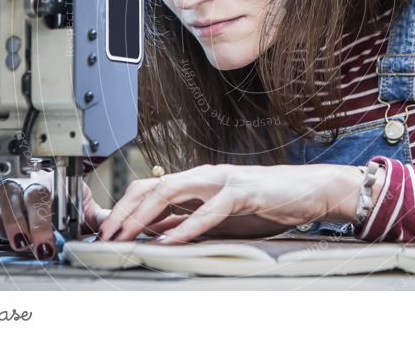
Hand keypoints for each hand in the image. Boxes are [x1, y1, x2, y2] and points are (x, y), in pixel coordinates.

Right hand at [0, 175, 106, 258]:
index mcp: (56, 186)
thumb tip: (117, 228)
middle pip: (35, 196)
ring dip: (14, 223)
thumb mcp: (77, 208)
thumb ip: (96, 218)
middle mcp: (32, 187)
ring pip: (8, 201)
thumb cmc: (55, 204)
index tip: (70, 226)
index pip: (62, 192)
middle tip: (45, 246)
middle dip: (39, 221)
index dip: (64, 208)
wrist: (25, 196)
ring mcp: (9, 198)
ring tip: (21, 244)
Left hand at [98, 163, 362, 243]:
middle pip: (151, 186)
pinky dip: (186, 225)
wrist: (309, 190)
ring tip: (125, 235)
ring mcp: (222, 181)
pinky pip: (209, 209)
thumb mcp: (220, 216)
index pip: (149, 188)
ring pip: (171, 191)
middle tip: (105, 236)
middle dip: (122, 211)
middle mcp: (204, 176)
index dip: (123, 208)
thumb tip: (157, 230)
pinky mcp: (242, 192)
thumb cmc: (267, 202)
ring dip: (143, 215)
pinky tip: (170, 238)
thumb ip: (189, 219)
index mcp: (197, 181)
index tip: (105, 231)